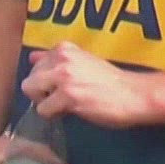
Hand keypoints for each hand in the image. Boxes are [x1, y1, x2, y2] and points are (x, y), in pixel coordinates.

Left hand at [23, 41, 153, 127]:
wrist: (134, 94)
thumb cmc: (110, 81)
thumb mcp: (82, 62)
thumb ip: (56, 59)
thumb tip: (32, 57)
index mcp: (64, 49)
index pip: (35, 65)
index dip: (46, 80)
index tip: (62, 86)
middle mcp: (61, 59)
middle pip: (30, 79)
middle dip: (41, 92)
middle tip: (61, 98)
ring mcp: (64, 77)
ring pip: (31, 92)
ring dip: (45, 103)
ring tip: (65, 105)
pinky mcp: (68, 96)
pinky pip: (43, 109)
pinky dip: (53, 115)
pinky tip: (71, 112)